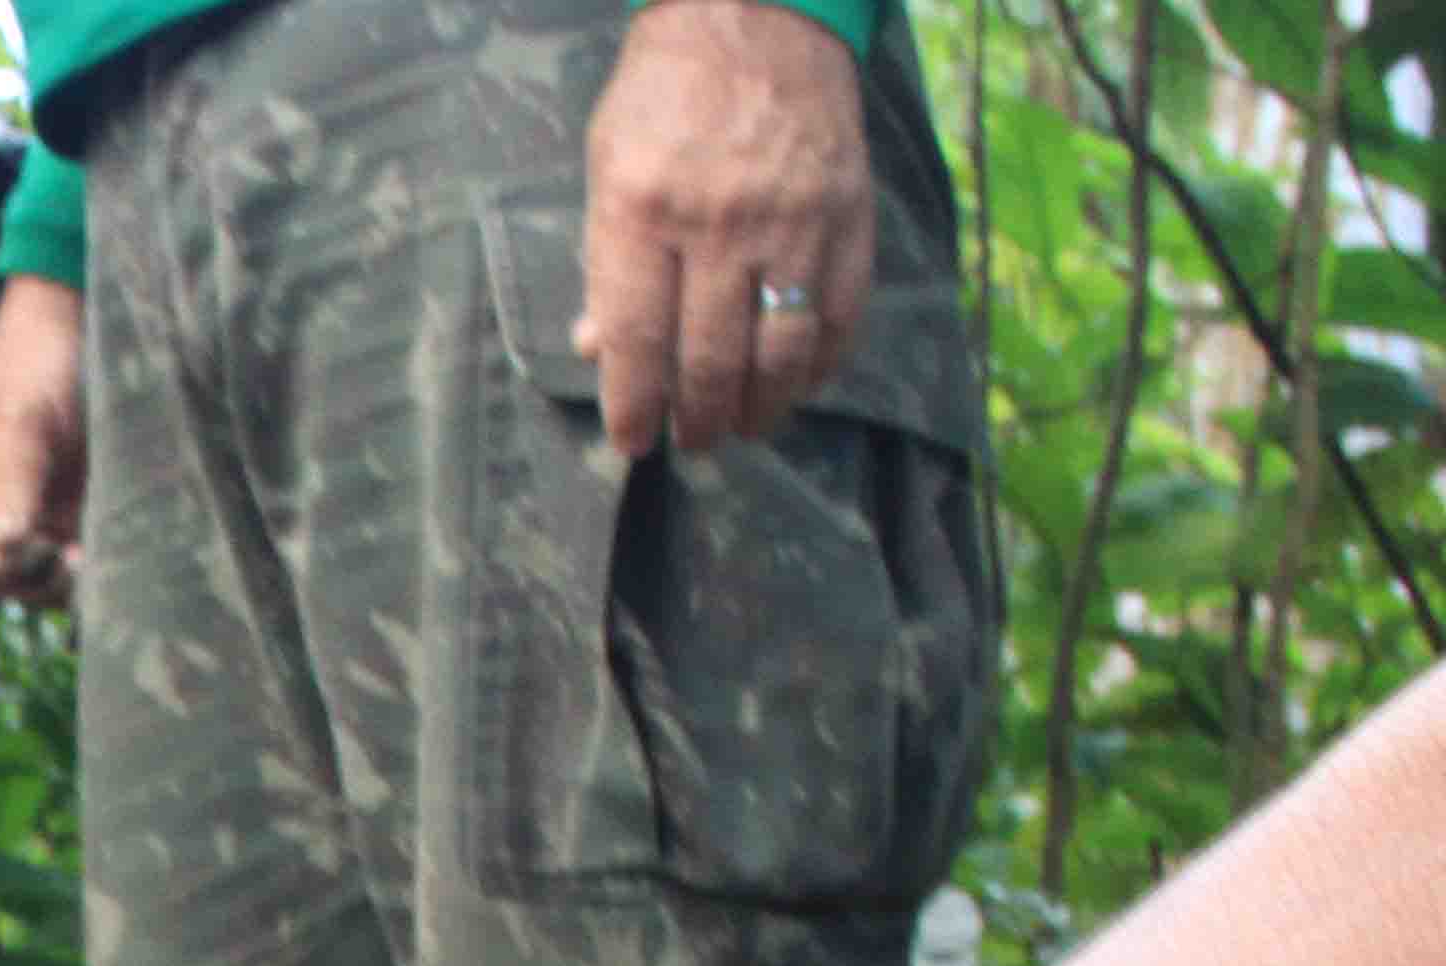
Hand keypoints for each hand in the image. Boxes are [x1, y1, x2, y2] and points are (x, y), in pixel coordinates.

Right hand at [0, 276, 85, 599]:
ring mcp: (36, 510)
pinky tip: (114, 558)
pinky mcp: (76, 507)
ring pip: (41, 574)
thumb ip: (11, 479)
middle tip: (72, 565)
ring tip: (96, 566)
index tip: (35, 549)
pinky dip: (93, 562)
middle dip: (32, 579)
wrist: (80, 322)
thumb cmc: (32, 358)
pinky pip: (77, 551)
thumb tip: (7, 545)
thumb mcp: (16, 415)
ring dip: (65, 581)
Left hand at [579, 0, 874, 455]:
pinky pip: (839, 317)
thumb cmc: (668, 94)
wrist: (760, 15)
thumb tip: (597, 350)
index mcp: (643, 210)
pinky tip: (797, 385)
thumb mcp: (607, 167)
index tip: (633, 442)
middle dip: (697, 419)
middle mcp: (720, 223)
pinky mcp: (849, 217)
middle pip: (708, 359)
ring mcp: (793, 222)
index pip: (635, 338)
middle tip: (691, 440)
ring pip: (779, 352)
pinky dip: (818, 366)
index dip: (633, 406)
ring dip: (759, 408)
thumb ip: (604, 262)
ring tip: (741, 426)